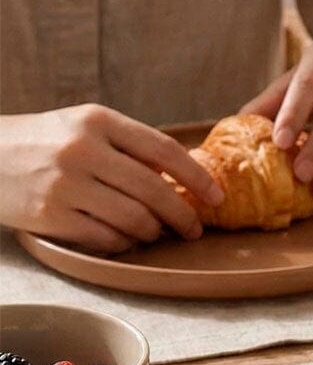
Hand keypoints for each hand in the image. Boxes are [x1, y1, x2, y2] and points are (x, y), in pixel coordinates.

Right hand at [0, 105, 223, 252]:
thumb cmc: (43, 142)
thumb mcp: (83, 126)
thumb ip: (129, 145)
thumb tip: (184, 175)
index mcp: (98, 121)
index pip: (164, 150)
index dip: (197, 177)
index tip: (216, 196)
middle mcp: (83, 150)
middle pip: (155, 190)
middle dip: (183, 215)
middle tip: (193, 228)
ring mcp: (66, 184)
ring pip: (135, 219)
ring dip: (154, 232)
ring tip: (155, 233)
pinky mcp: (51, 215)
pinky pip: (107, 238)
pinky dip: (125, 243)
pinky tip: (126, 239)